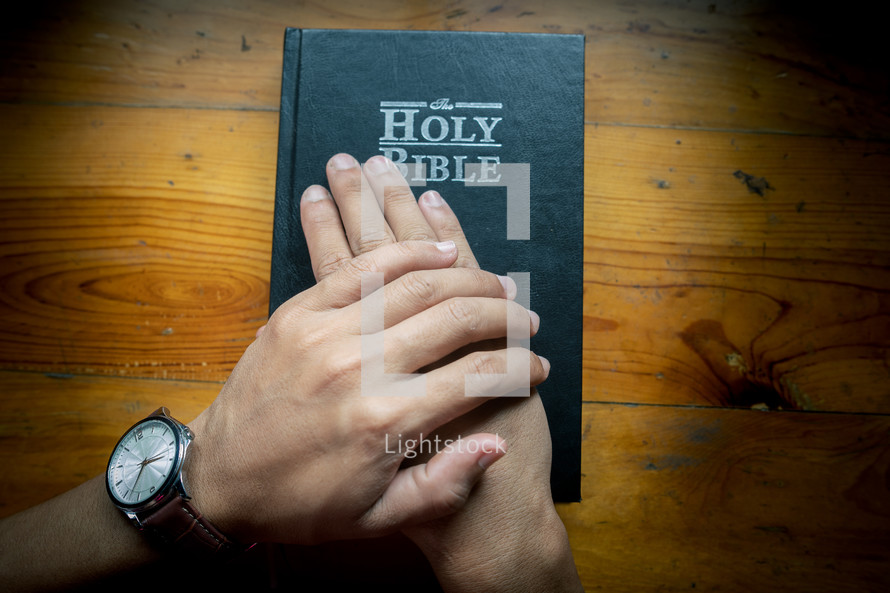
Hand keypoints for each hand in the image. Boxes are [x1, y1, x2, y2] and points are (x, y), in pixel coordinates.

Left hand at [299, 153, 581, 590]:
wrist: (216, 480)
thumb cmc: (299, 505)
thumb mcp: (376, 519)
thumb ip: (443, 486)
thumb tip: (496, 443)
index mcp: (386, 422)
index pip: (477, 375)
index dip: (518, 366)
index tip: (536, 365)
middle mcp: (360, 368)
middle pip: (453, 318)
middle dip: (501, 314)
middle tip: (523, 318)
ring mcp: (326, 332)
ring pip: (414, 283)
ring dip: (464, 276)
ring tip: (494, 282)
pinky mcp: (297, 312)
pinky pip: (360, 268)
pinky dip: (405, 253)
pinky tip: (437, 249)